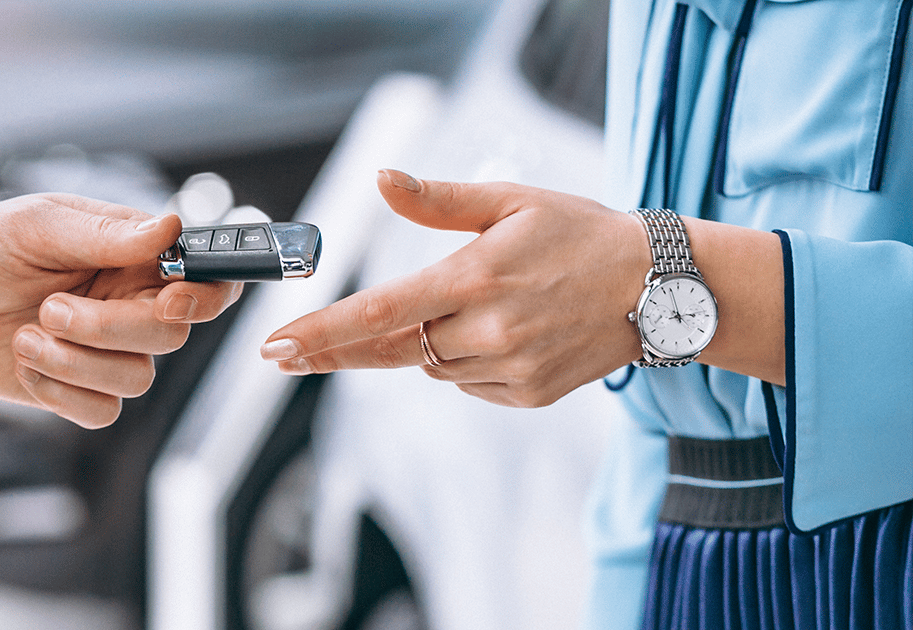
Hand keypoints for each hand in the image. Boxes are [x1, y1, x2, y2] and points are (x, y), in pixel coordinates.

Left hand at [0, 193, 242, 426]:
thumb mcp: (41, 225)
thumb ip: (108, 235)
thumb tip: (170, 227)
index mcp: (137, 258)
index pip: (206, 280)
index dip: (205, 297)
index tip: (170, 300)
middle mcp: (132, 305)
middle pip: (171, 337)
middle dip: (109, 330)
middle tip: (50, 308)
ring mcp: (107, 351)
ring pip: (136, 380)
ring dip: (75, 363)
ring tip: (26, 334)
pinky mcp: (77, 388)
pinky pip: (101, 413)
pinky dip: (59, 392)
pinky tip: (25, 361)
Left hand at [260, 170, 647, 406]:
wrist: (660, 287)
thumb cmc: (580, 233)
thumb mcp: (511, 200)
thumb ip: (438, 199)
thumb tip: (379, 180)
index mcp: (474, 277)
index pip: (379, 312)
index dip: (322, 332)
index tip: (276, 347)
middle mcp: (488, 331)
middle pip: (393, 347)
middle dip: (345, 347)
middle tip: (290, 353)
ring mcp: (511, 369)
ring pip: (433, 365)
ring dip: (427, 343)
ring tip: (475, 308)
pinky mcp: (528, 395)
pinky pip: (468, 383)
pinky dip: (465, 361)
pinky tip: (502, 333)